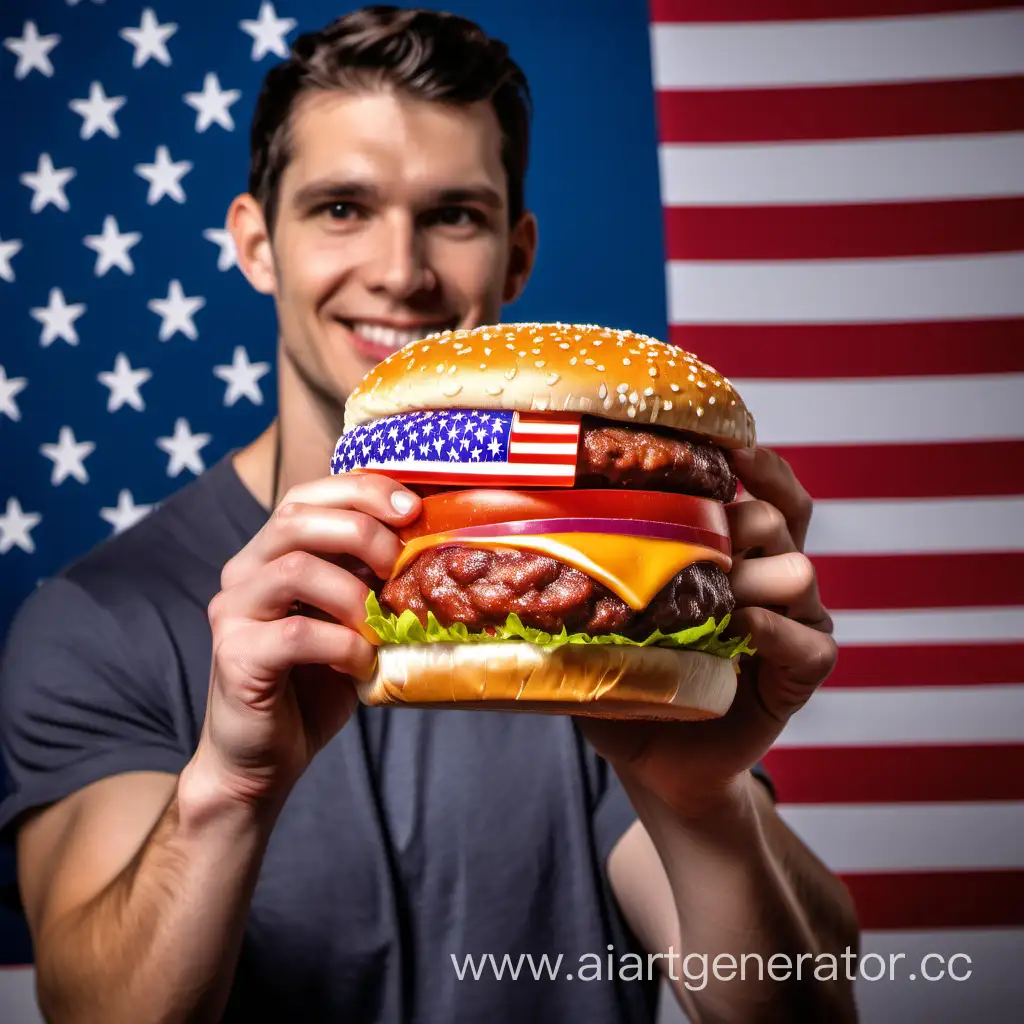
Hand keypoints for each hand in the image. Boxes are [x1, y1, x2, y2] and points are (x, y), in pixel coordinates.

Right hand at [191, 474, 420, 811]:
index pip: (310, 493)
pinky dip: (342, 645)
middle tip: (397, 564)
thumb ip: (367, 579)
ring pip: (295, 568)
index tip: (411, 508)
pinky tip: (361, 663)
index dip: (362, 490)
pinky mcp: (235, 654)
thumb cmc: (313, 683)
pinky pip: (297, 633)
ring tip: (379, 624)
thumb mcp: (349, 619)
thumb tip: (427, 544)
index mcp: (271, 552)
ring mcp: (233, 610)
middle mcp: (244, 571)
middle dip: (361, 530)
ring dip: (353, 593)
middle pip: (296, 517)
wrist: (262, 757)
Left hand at [577, 446, 835, 816]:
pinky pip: (812, 642)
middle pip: (774, 517)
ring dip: (748, 577)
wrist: (654, 763)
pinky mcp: (799, 676)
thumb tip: (517, 529)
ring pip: (799, 569)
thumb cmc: (627, 679)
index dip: (755, 462)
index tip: (725, 444)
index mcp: (733, 553)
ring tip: (708, 598)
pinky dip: (776, 631)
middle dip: (731, 522)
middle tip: (686, 542)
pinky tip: (741, 629)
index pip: (765, 490)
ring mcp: (791, 624)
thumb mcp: (602, 621)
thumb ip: (587, 580)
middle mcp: (768, 579)